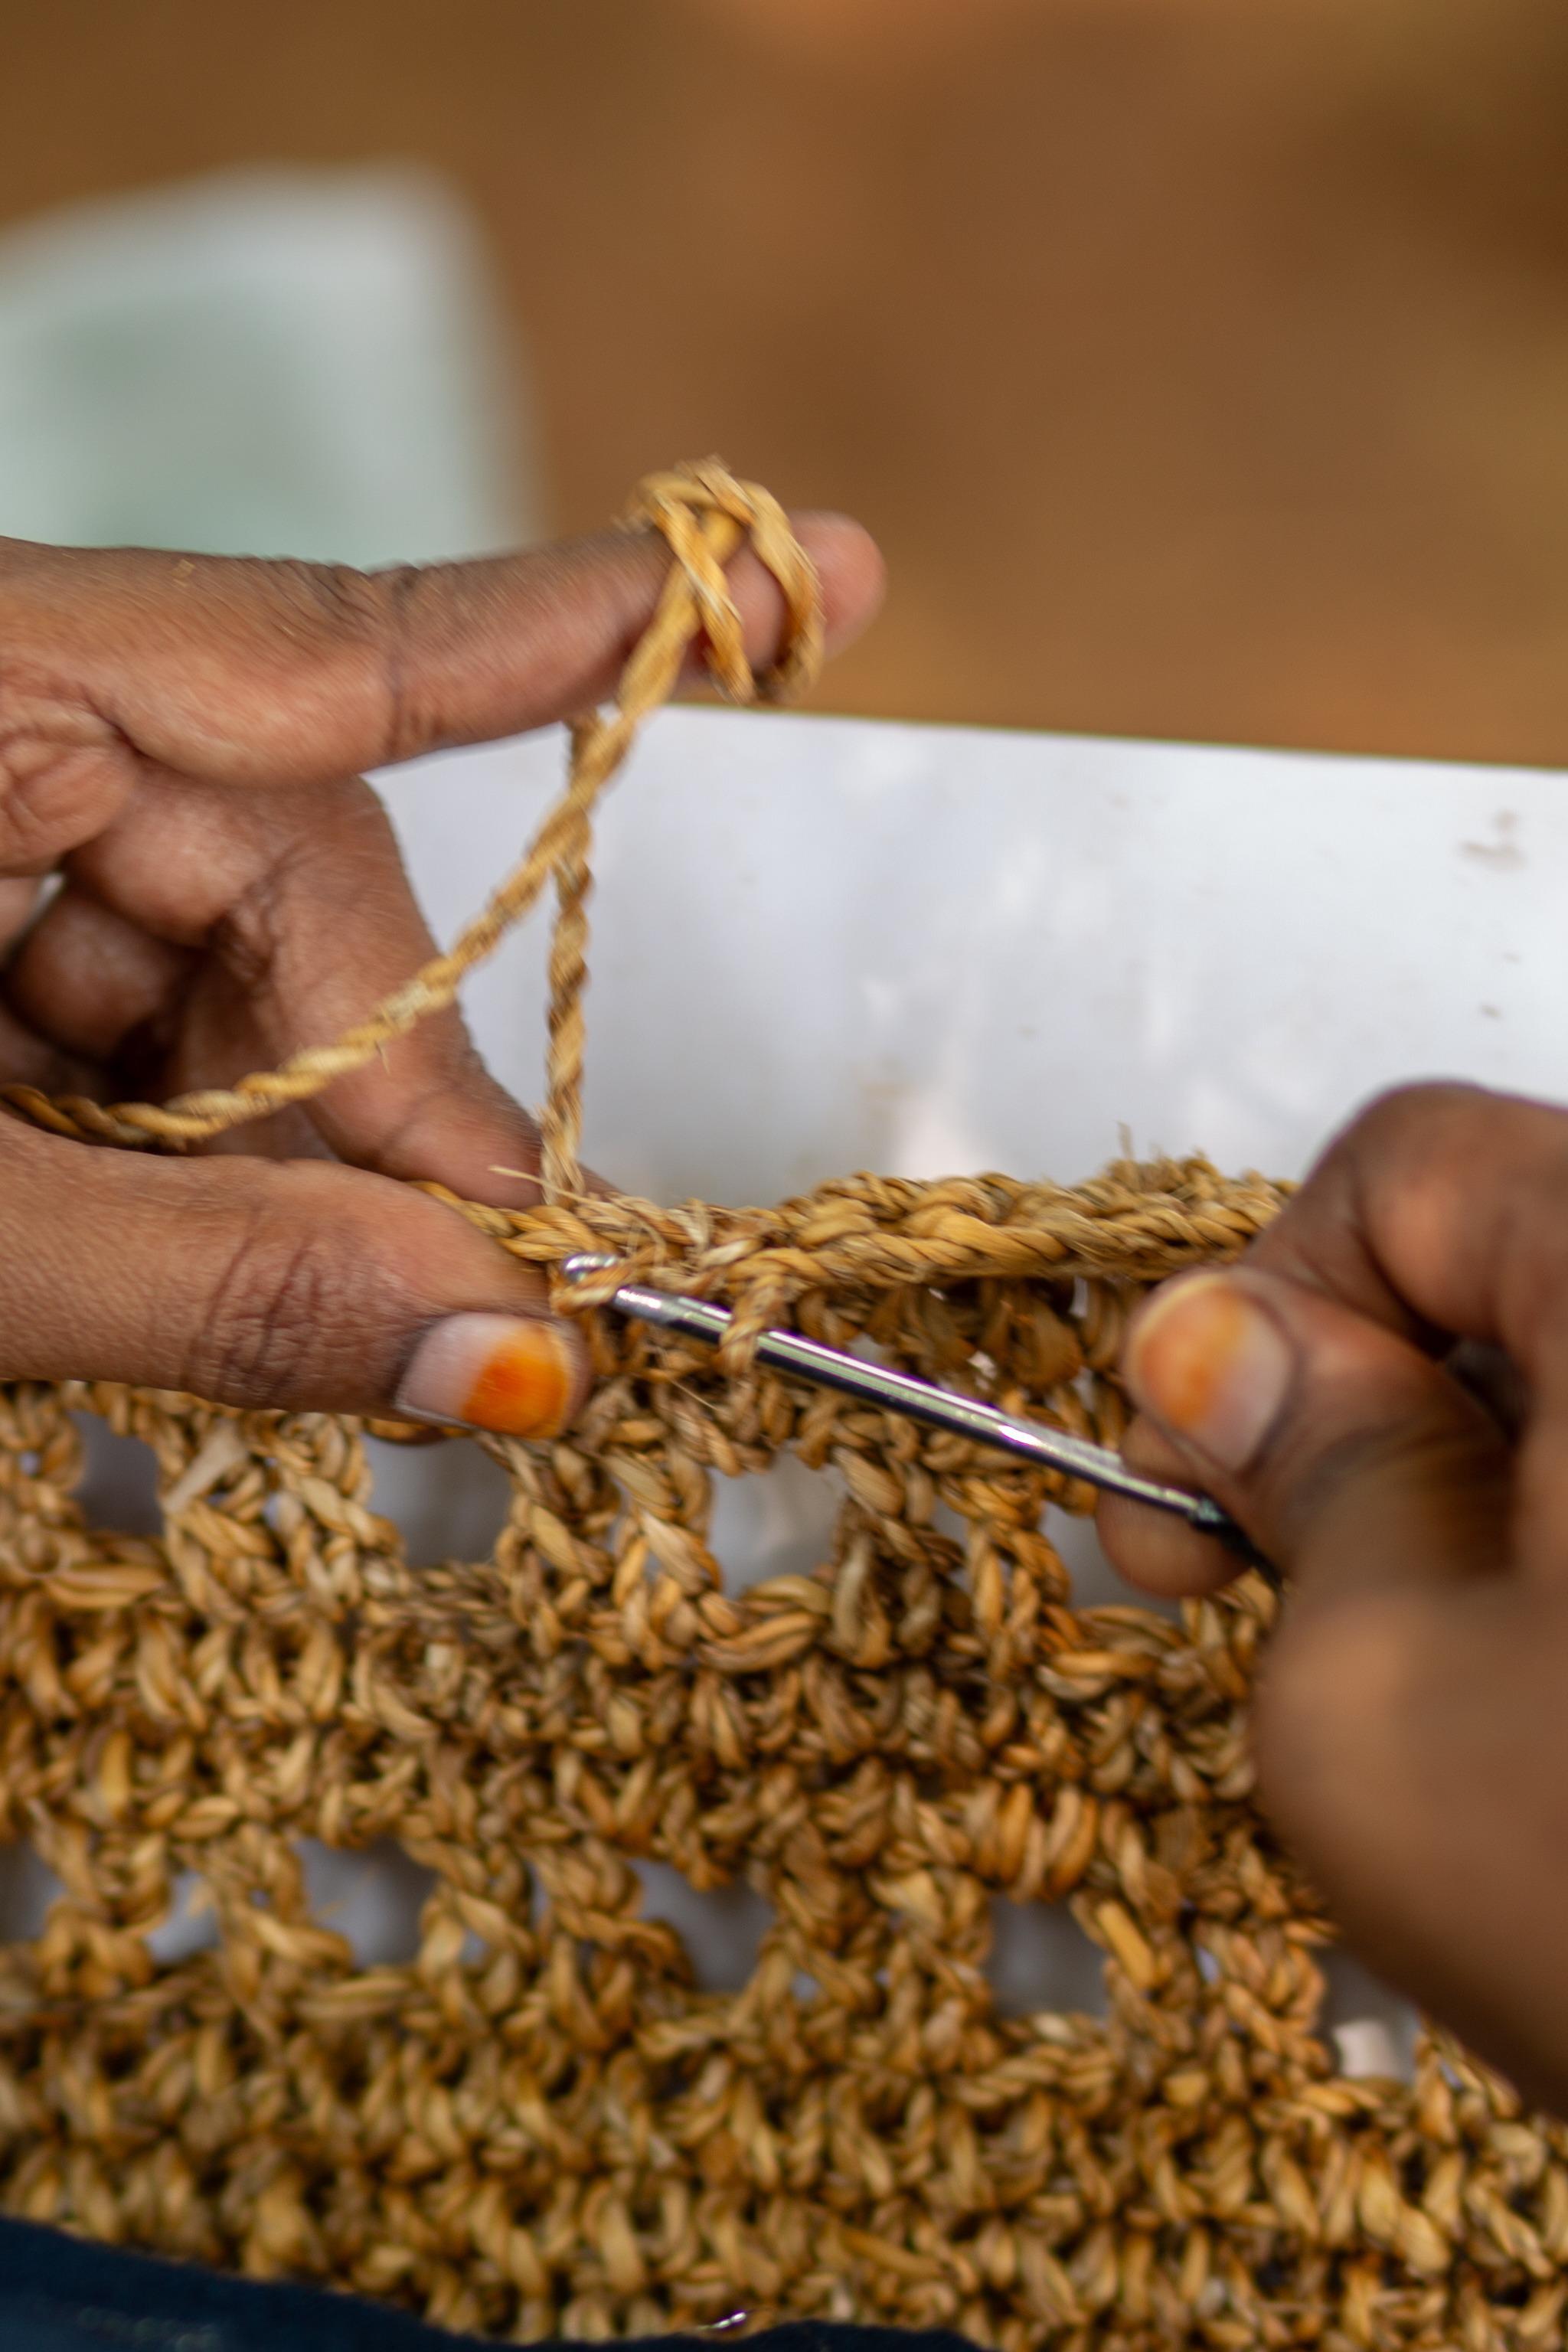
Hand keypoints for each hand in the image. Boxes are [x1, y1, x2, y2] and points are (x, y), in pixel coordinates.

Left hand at [0, 513, 882, 1431]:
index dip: (580, 629)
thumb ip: (227, 1281)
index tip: (806, 571)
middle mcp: (1, 691)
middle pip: (298, 854)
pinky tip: (111, 1198)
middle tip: (429, 1278)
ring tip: (169, 1252)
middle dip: (365, 1079)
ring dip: (255, 1115)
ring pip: (233, 930)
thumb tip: (512, 1352)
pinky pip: (148, 962)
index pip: (332, 641)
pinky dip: (170, 1100)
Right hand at [1099, 1082, 1567, 2114]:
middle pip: (1512, 1262)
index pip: (1409, 1163)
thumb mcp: (1379, 1689)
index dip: (1266, 1300)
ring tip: (1418, 1672)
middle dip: (1360, 1407)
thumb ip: (1290, 1470)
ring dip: (1470, 1497)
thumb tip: (1214, 1349)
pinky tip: (1539, 1700)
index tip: (1205, 1464)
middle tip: (1258, 1572)